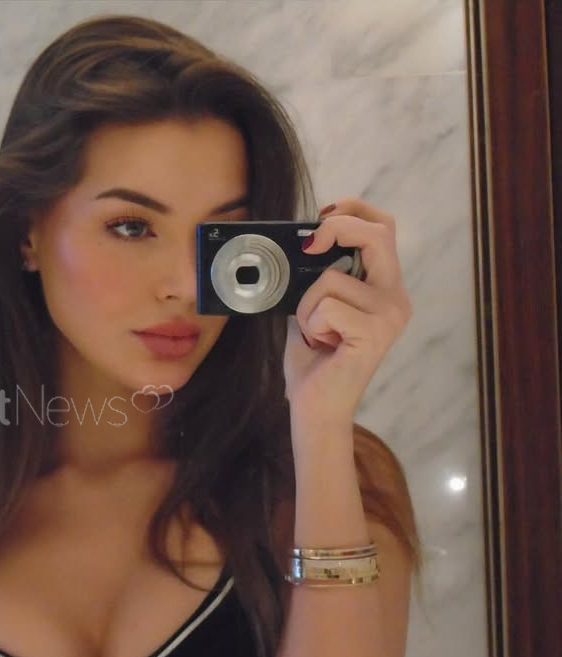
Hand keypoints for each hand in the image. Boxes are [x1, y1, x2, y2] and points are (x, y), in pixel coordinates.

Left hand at [283, 198, 412, 428]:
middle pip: (377, 234)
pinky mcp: (374, 334)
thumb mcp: (313, 306)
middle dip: (337, 228)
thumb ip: (317, 276)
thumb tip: (299, 242)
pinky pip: (327, 306)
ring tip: (315, 331)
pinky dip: (310, 323)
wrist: (315, 407)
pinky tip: (322, 344)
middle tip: (309, 244)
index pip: (383, 228)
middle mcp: (396, 299)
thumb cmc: (313, 359)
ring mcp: (389, 316)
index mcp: (384, 288)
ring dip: (307, 304)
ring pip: (332, 279)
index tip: (322, 217)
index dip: (354, 211)